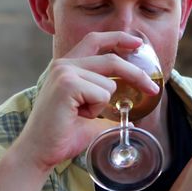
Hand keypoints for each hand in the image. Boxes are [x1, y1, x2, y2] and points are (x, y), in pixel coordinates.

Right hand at [11, 31, 161, 172]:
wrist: (39, 151)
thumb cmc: (61, 136)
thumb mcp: (89, 116)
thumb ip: (106, 106)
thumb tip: (131, 113)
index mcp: (66, 66)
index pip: (96, 40)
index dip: (118, 39)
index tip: (138, 43)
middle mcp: (64, 64)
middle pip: (111, 59)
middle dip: (136, 75)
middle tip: (152, 89)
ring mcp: (65, 72)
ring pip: (109, 84)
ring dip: (102, 106)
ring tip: (81, 116)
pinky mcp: (67, 85)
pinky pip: (102, 94)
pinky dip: (96, 110)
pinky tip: (78, 117)